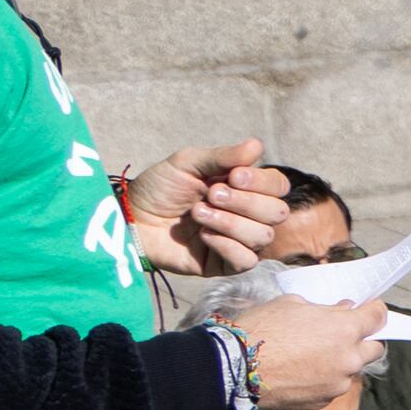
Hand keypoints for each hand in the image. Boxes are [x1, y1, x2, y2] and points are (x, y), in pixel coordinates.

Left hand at [123, 139, 292, 274]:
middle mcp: (247, 215)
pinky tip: (203, 236)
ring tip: (198, 214)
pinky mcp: (224, 265)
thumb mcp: (188, 163)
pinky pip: (246, 260)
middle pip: (277, 213)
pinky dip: (226, 245)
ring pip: (263, 237)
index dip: (262, 182)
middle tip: (210, 195)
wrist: (132, 218)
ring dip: (230, 222)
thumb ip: (223, 156)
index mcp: (244, 188)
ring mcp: (237, 241)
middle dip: (245, 202)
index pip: (278, 186)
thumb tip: (257, 145)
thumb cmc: (159, 188)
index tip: (233, 176)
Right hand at [235, 294, 385, 409]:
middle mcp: (348, 358)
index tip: (368, 310)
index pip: (378, 317)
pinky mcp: (323, 402)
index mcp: (345, 329)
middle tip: (342, 335)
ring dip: (341, 362)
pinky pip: (333, 387)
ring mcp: (337, 383)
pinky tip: (300, 373)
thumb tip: (343, 310)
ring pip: (352, 370)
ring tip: (312, 356)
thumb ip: (324, 310)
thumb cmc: (260, 329)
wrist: (233, 368)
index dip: (374, 311)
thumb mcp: (292, 305)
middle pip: (375, 349)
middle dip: (363, 340)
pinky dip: (324, 379)